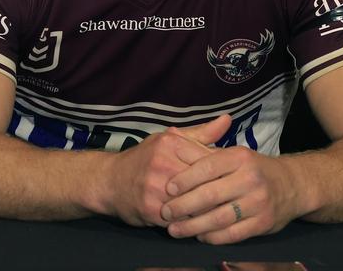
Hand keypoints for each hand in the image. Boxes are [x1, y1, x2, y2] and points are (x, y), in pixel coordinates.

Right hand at [96, 115, 229, 226]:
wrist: (108, 182)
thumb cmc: (143, 160)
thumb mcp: (168, 141)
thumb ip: (200, 134)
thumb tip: (228, 120)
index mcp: (170, 143)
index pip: (212, 160)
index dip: (226, 173)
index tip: (233, 180)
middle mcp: (163, 163)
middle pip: (207, 183)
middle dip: (222, 194)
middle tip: (234, 201)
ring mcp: (156, 187)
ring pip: (198, 204)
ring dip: (212, 211)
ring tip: (222, 213)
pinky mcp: (152, 210)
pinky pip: (185, 220)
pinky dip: (196, 223)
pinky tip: (202, 223)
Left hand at [162, 137, 302, 243]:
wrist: (292, 185)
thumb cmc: (250, 168)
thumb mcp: (231, 153)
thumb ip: (202, 149)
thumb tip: (171, 138)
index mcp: (239, 157)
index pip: (206, 167)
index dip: (185, 179)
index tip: (167, 188)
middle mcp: (251, 178)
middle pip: (210, 195)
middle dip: (183, 205)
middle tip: (165, 211)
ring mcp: (259, 202)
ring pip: (220, 217)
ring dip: (193, 226)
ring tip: (174, 229)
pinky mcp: (263, 223)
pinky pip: (233, 234)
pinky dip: (213, 237)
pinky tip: (199, 236)